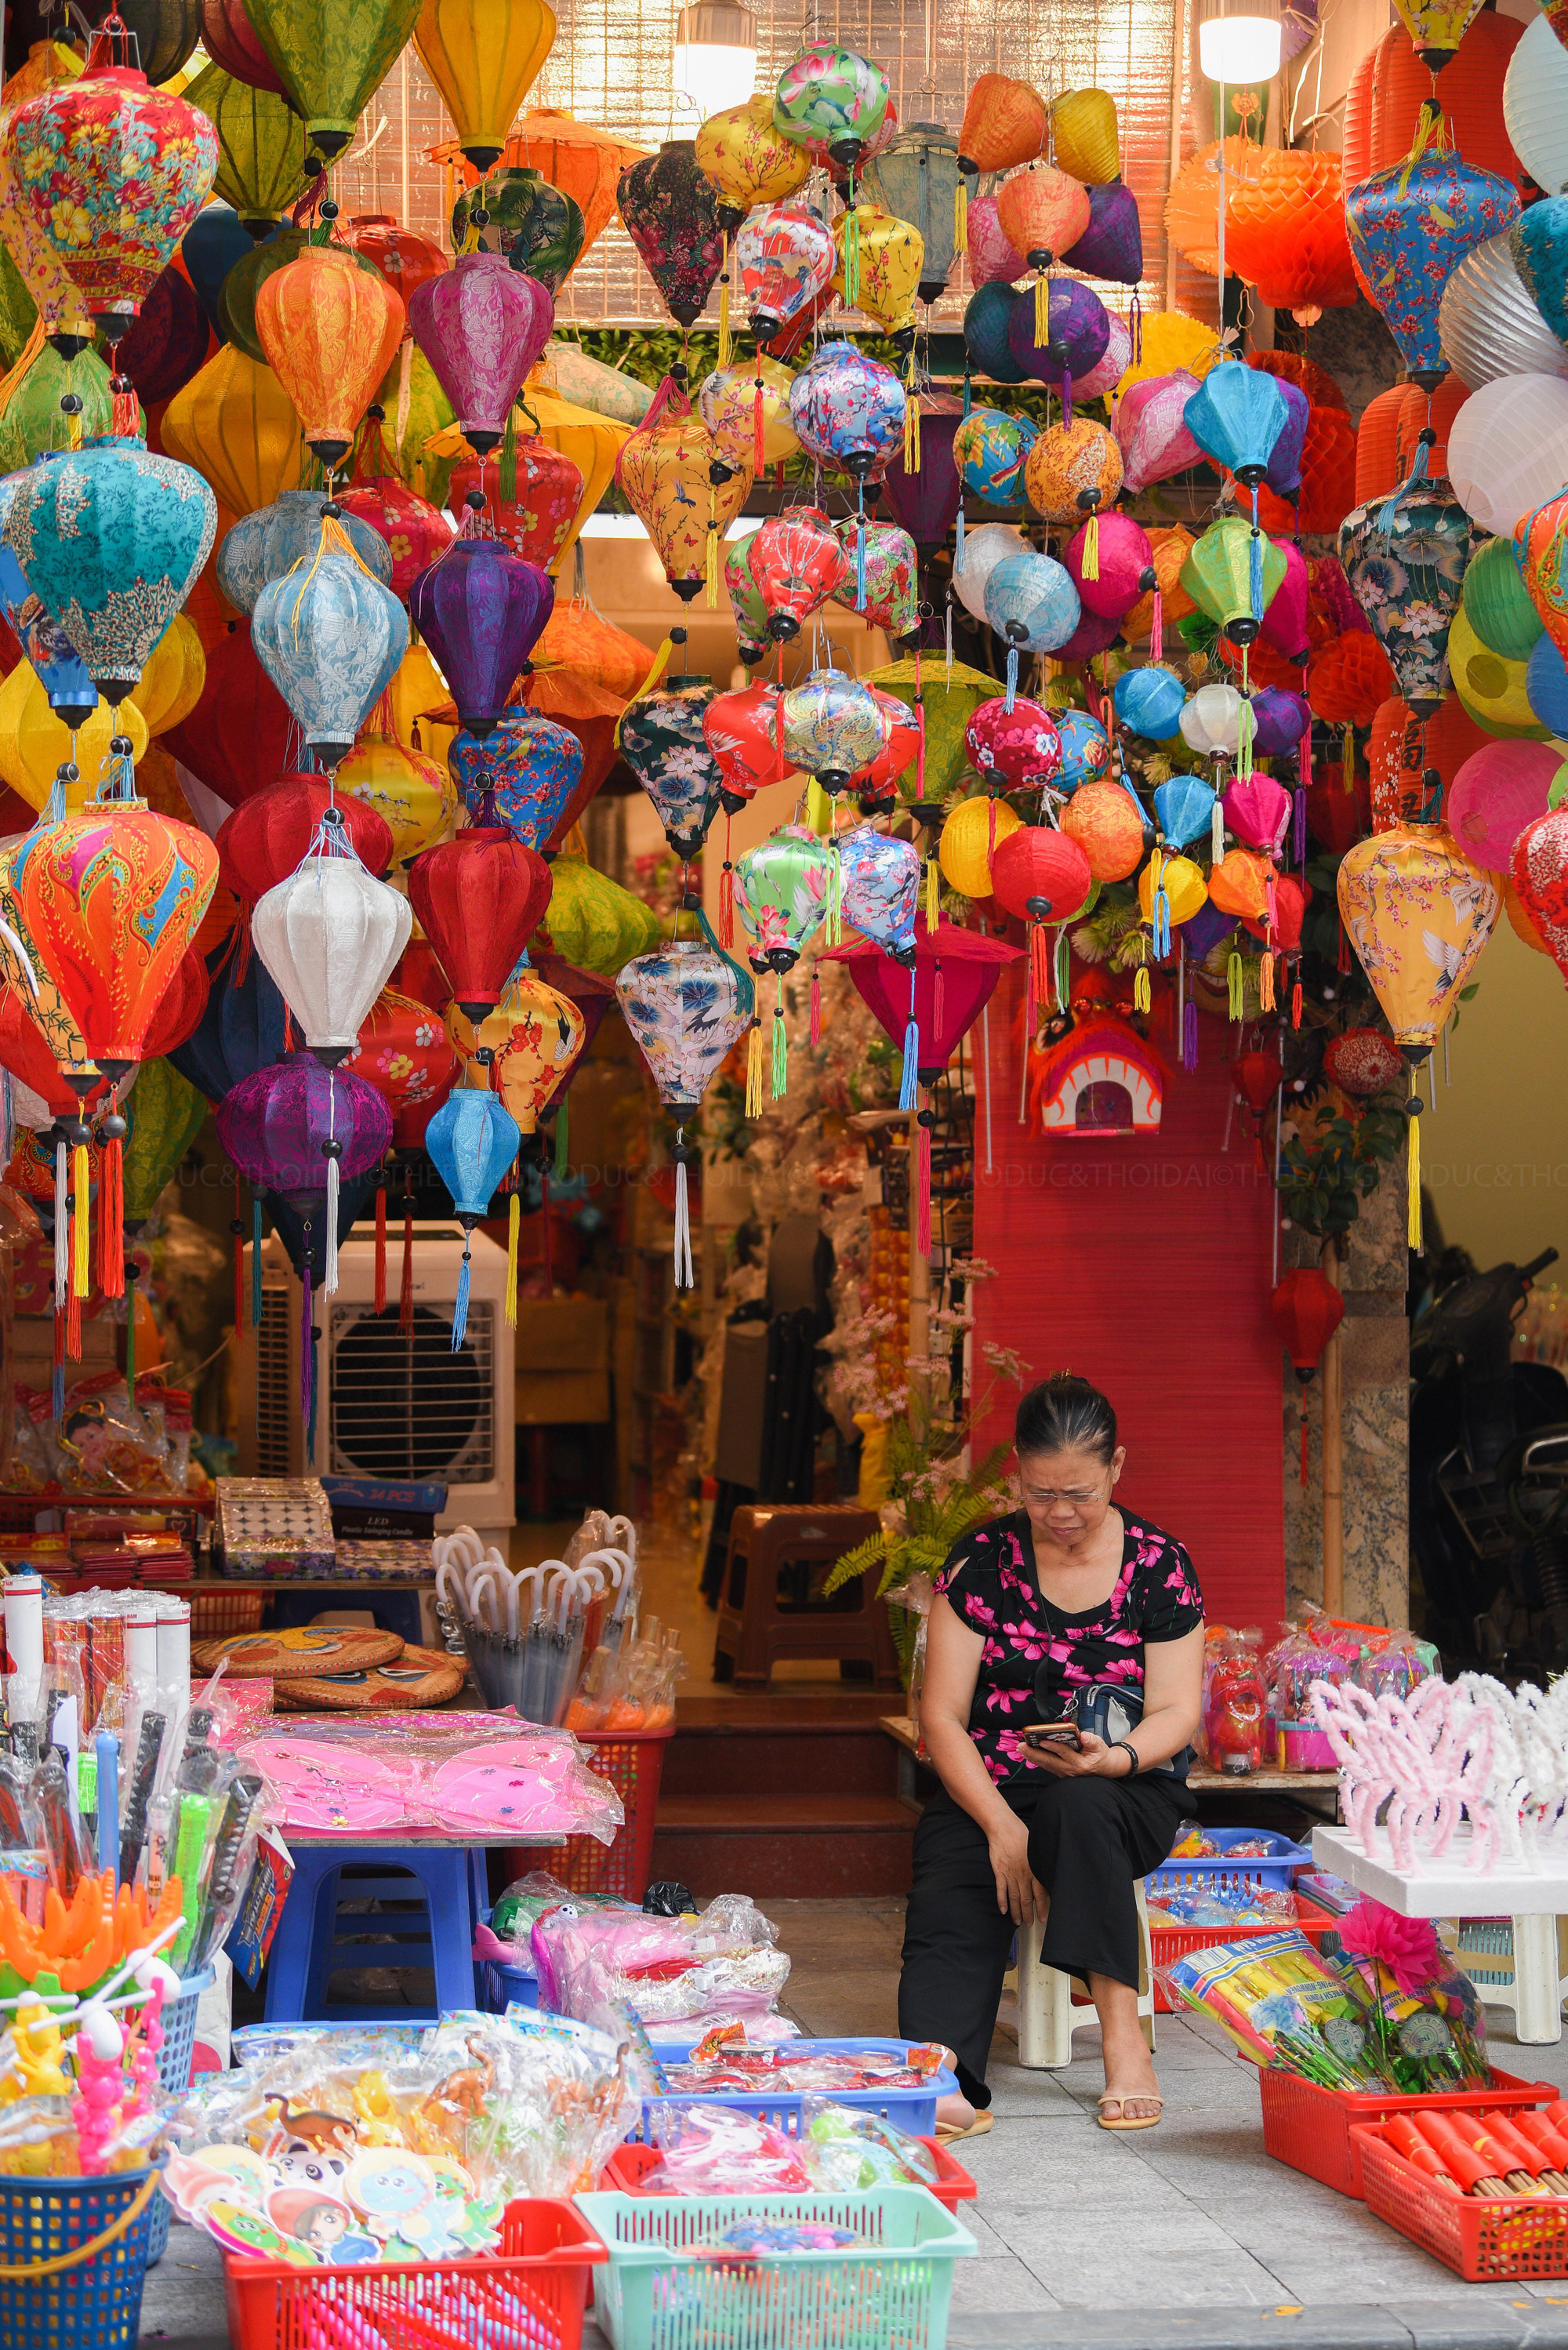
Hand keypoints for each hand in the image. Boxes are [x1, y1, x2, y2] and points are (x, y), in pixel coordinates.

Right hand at [986, 1810, 1045, 1924]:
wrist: (1003, 1827)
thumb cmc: (1022, 1835)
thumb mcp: (1037, 1850)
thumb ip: (1041, 1864)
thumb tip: (1048, 1876)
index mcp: (1034, 1869)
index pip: (1040, 1894)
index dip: (1041, 1908)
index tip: (1043, 1918)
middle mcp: (1023, 1874)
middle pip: (1026, 1899)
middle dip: (1028, 1914)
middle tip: (1029, 1924)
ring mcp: (1010, 1873)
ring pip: (1014, 1897)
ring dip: (1016, 1911)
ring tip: (1017, 1922)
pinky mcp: (999, 1871)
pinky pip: (1000, 1889)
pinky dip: (1001, 1901)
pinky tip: (1003, 1910)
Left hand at [1024, 1730, 1125, 1779]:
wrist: (1103, 1768)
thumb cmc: (1099, 1755)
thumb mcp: (1100, 1745)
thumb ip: (1092, 1740)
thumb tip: (1084, 1736)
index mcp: (1080, 1763)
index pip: (1064, 1753)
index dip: (1053, 1746)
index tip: (1042, 1740)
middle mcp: (1070, 1769)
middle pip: (1049, 1761)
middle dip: (1034, 1754)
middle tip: (1021, 1746)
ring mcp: (1064, 1772)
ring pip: (1046, 1764)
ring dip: (1032, 1756)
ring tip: (1021, 1748)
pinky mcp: (1060, 1771)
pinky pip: (1046, 1765)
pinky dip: (1036, 1759)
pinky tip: (1028, 1754)